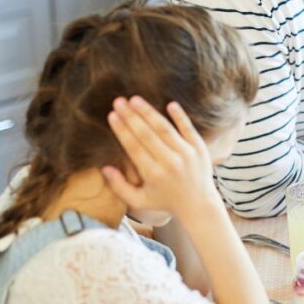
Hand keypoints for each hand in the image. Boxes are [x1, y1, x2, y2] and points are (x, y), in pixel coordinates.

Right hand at [102, 96, 221, 217]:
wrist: (199, 204)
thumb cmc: (165, 200)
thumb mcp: (139, 200)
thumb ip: (119, 187)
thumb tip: (104, 168)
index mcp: (153, 174)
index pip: (134, 147)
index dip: (122, 130)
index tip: (112, 115)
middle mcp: (170, 162)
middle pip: (147, 134)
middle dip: (131, 116)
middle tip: (118, 101)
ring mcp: (186, 153)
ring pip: (165, 129)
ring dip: (149, 112)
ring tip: (135, 99)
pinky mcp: (199, 147)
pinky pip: (188, 128)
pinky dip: (180, 116)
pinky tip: (170, 104)